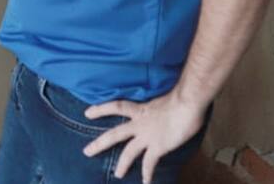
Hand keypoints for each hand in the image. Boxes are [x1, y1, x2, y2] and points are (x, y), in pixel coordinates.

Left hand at [82, 91, 207, 181]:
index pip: (115, 107)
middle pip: (114, 135)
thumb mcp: (162, 99)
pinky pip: (149, 163)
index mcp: (139, 109)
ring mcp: (147, 136)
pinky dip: (147, 173)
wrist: (187, 104)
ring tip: (117, 175)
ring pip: (129, 152)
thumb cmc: (180, 98)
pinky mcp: (158, 146)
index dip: (100, 109)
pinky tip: (146, 182)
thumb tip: (162, 107)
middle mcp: (139, 123)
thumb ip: (157, 106)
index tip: (86, 113)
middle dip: (99, 144)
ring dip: (122, 165)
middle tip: (86, 152)